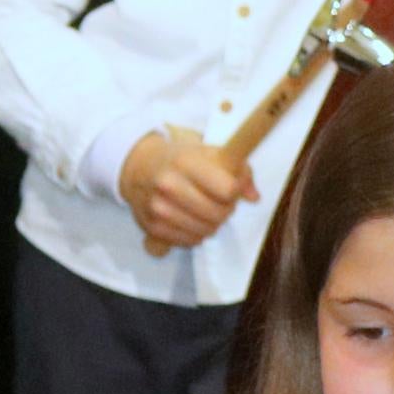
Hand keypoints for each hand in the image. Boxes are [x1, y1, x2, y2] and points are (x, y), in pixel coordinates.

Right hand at [120, 128, 256, 254]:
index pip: (227, 189)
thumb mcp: (210, 153)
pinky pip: (190, 241)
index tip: (231, 187)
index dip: (235, 191)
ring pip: (206, 231)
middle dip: (226, 209)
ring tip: (205, 210)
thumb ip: (239, 170)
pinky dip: (197, 234)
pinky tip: (192, 219)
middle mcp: (168, 185)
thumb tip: (254, 197)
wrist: (139, 167)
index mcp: (185, 162)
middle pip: (219, 214)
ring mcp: (158, 208)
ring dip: (213, 224)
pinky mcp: (153, 227)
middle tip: (220, 201)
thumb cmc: (182, 159)